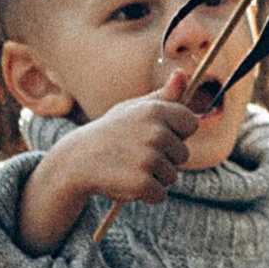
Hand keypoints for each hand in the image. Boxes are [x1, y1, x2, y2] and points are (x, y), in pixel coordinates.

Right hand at [15, 89, 195, 250]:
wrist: (77, 160)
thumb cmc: (112, 132)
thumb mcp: (135, 109)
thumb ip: (164, 96)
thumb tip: (185, 72)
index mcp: (156, 110)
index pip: (191, 123)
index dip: (177, 133)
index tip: (155, 134)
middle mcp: (155, 132)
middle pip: (183, 155)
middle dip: (164, 159)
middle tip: (135, 154)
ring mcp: (148, 158)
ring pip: (171, 177)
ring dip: (154, 178)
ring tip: (129, 167)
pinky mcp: (141, 183)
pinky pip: (159, 195)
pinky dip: (145, 195)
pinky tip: (126, 182)